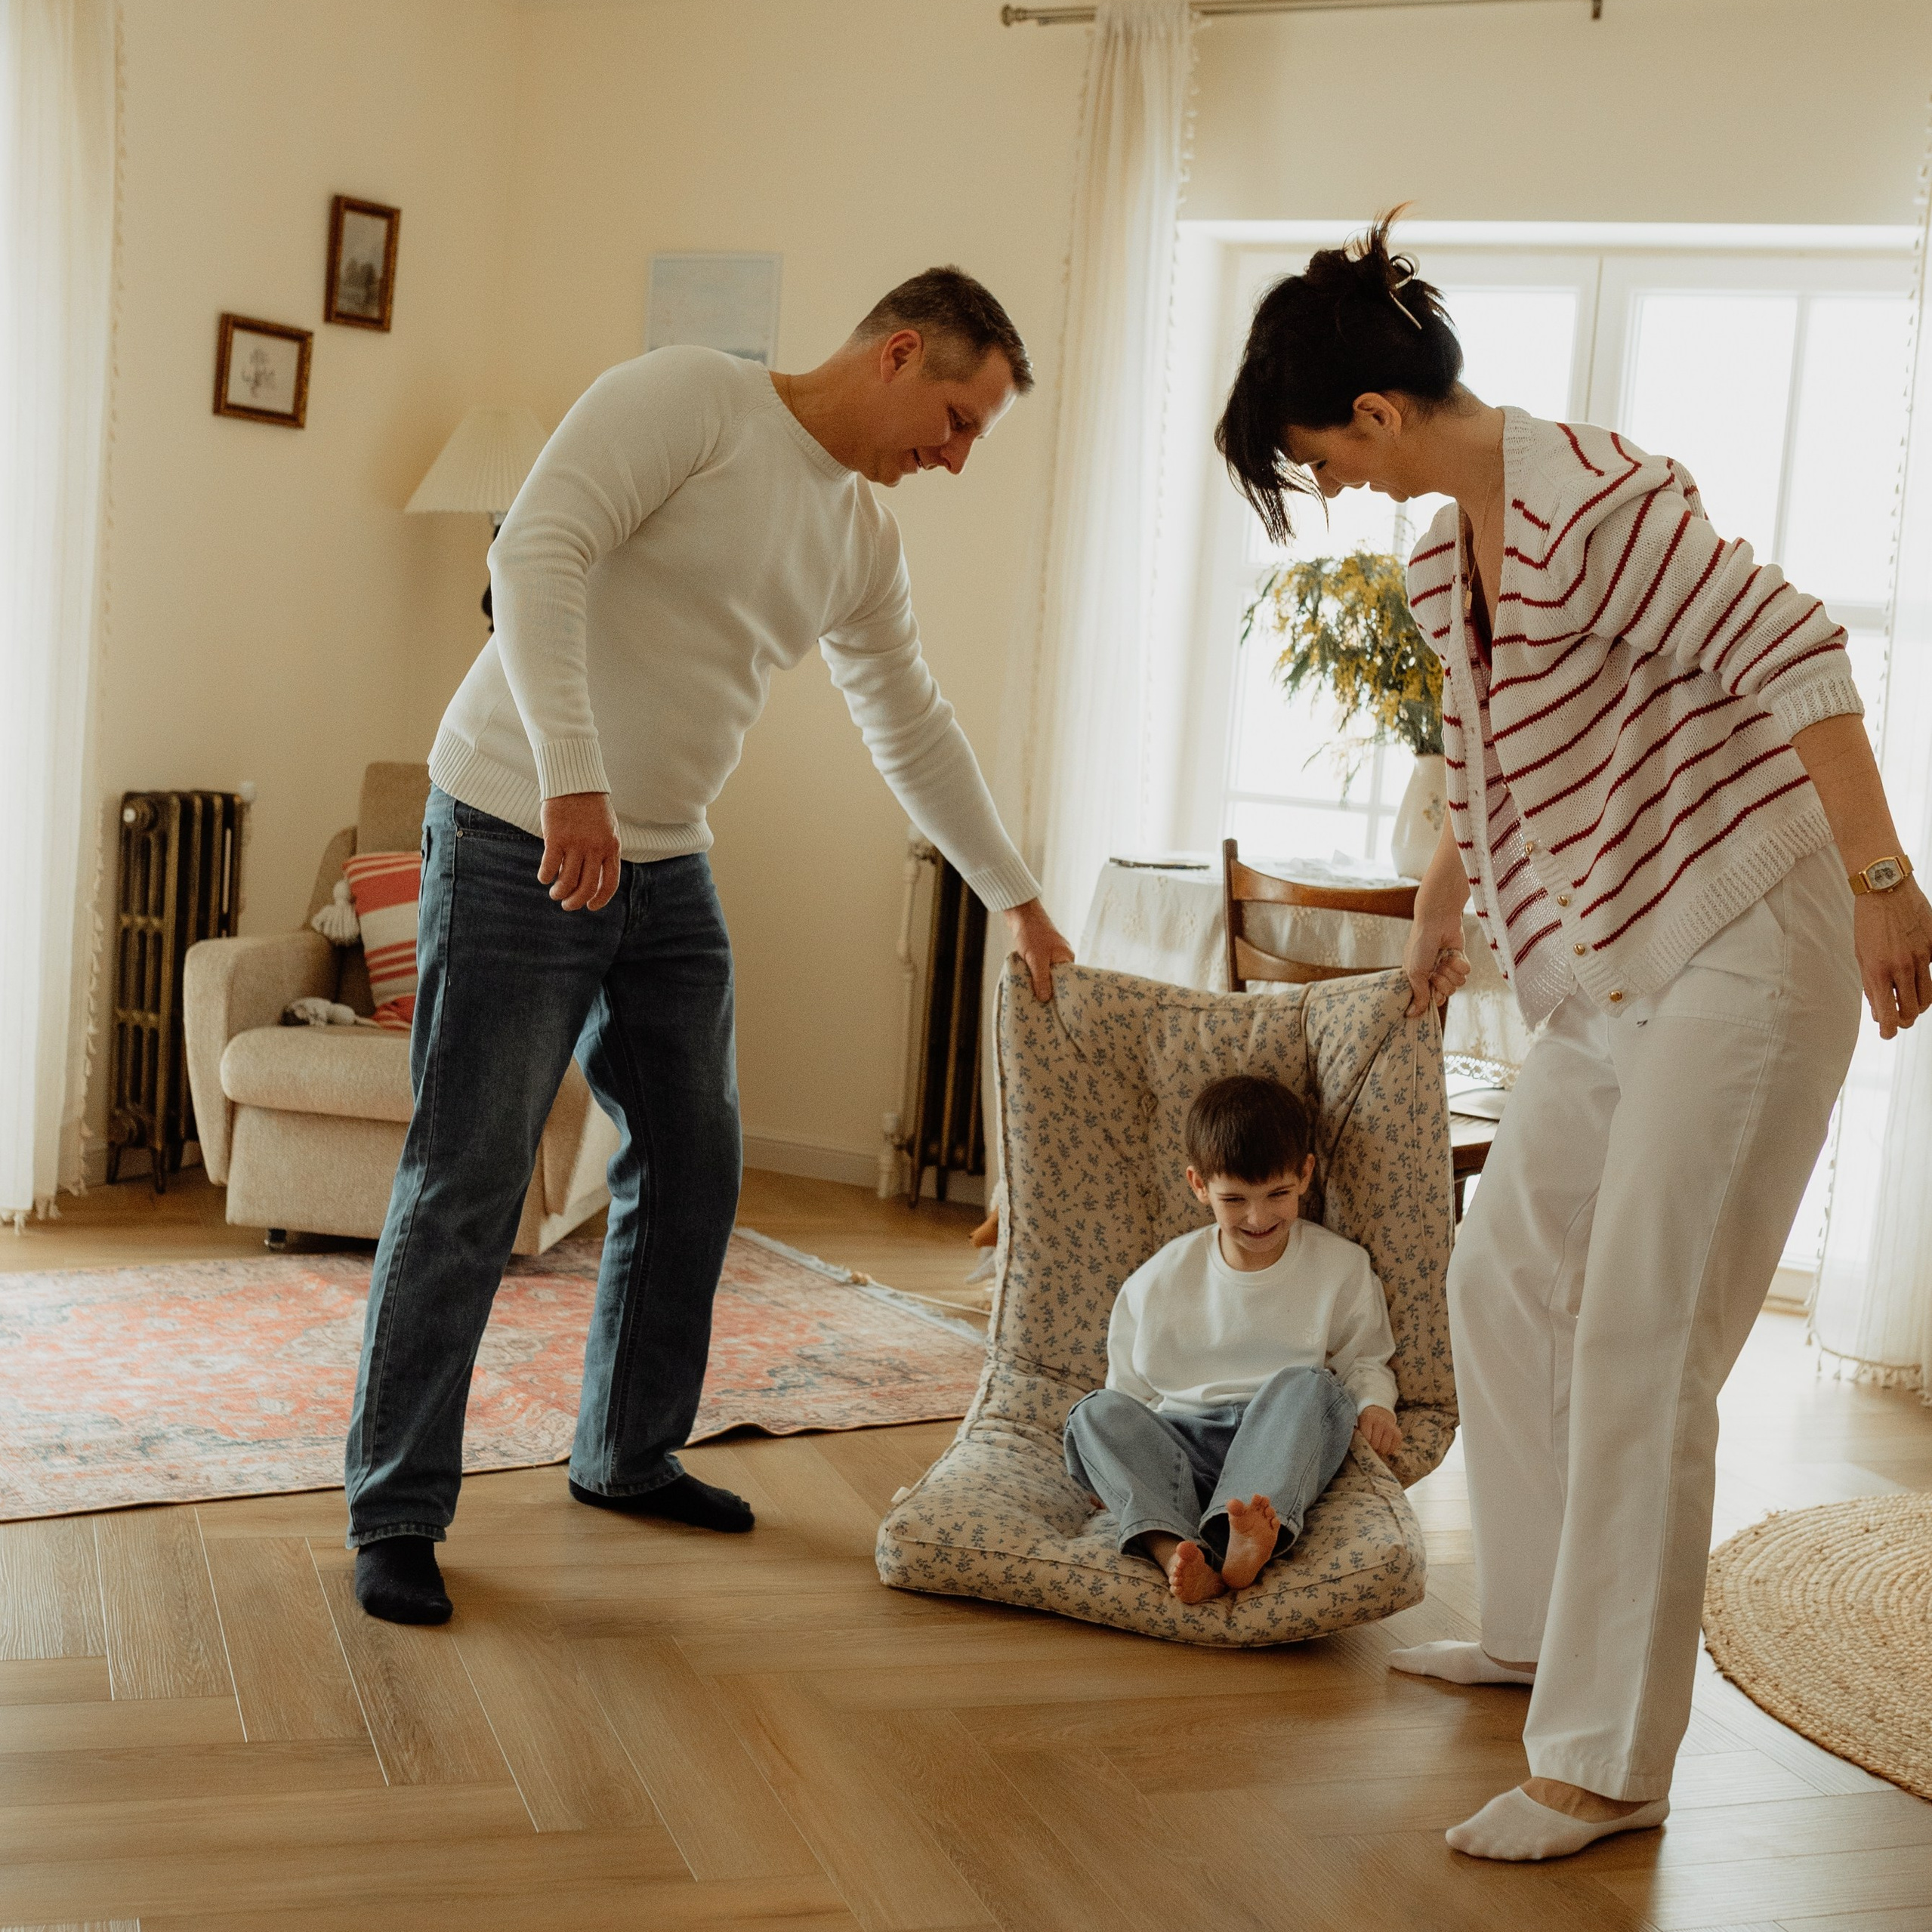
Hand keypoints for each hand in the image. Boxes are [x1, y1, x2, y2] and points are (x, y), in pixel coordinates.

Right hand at [538, 791, 621, 911]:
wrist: (576, 783)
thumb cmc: (592, 808)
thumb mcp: (607, 831)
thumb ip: (604, 853)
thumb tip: (591, 880)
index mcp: (611, 847)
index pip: (609, 883)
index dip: (600, 899)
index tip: (591, 907)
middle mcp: (595, 848)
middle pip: (586, 887)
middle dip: (576, 902)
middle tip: (567, 906)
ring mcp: (576, 844)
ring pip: (567, 881)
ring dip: (559, 893)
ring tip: (555, 894)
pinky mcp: (556, 838)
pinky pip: (549, 866)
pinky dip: (545, 876)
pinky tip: (544, 877)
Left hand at [1004, 898, 1073, 1000]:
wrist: (1021, 914)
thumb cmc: (1031, 935)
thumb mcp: (1036, 960)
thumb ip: (1041, 980)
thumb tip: (1045, 999)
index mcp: (1067, 958)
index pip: (1068, 981)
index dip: (1060, 993)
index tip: (1053, 1006)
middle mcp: (1063, 956)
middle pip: (1058, 978)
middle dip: (1049, 988)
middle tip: (1040, 1003)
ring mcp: (1052, 953)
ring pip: (1048, 973)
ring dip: (1039, 981)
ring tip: (1033, 994)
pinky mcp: (1042, 951)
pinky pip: (1041, 967)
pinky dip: (1034, 973)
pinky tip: (1028, 980)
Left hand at [1354, 1405, 1403, 1459]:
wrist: (1379, 1412)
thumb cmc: (1366, 1422)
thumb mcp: (1359, 1423)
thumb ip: (1356, 1433)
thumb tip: (1353, 1443)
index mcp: (1368, 1418)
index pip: (1366, 1438)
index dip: (1364, 1443)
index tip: (1363, 1443)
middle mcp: (1380, 1421)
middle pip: (1375, 1444)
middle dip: (1371, 1447)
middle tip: (1370, 1445)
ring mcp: (1390, 1427)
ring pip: (1384, 1448)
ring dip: (1379, 1450)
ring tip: (1376, 1445)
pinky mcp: (1398, 1433)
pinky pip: (1392, 1449)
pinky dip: (1387, 1450)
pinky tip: (1383, 1444)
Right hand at [1402, 910, 1469, 1018]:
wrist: (1437, 921)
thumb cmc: (1421, 945)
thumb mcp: (1415, 972)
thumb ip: (1418, 995)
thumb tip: (1412, 1015)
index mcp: (1418, 978)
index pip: (1427, 1000)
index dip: (1431, 999)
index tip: (1431, 994)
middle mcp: (1433, 975)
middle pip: (1445, 994)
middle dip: (1442, 983)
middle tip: (1435, 971)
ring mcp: (1447, 968)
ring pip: (1457, 985)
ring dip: (1451, 972)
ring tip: (1443, 961)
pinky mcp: (1460, 961)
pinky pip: (1466, 973)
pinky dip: (1460, 964)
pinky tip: (1452, 954)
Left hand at [1855, 877, 1931, 1038]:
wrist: (1886, 888)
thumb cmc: (1869, 921)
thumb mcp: (1861, 954)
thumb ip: (1870, 984)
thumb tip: (1878, 1011)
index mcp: (1878, 970)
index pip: (1889, 1014)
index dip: (1889, 1030)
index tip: (1887, 1034)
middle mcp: (1902, 967)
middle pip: (1912, 1011)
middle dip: (1905, 1020)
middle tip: (1898, 1019)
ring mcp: (1922, 957)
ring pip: (1927, 997)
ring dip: (1917, 1005)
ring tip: (1907, 1001)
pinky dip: (1925, 980)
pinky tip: (1915, 973)